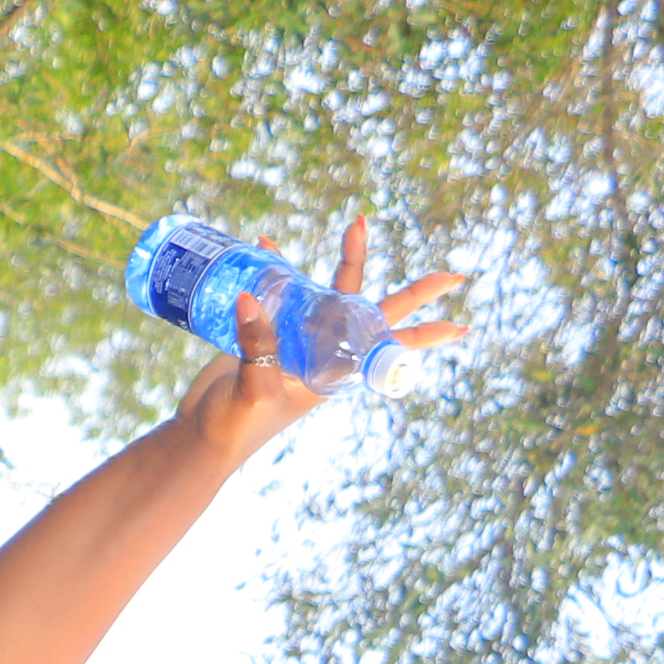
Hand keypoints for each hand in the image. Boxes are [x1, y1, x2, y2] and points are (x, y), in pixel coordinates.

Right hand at [174, 215, 468, 463]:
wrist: (200, 438)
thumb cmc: (237, 426)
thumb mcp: (254, 386)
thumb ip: (256, 342)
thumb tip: (249, 294)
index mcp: (335, 371)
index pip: (391, 348)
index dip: (425, 334)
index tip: (462, 325)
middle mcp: (325, 354)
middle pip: (376, 313)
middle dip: (412, 292)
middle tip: (453, 274)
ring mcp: (299, 342)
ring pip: (333, 295)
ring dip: (344, 261)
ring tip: (357, 225)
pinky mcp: (268, 335)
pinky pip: (283, 295)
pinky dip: (276, 270)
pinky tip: (264, 247)